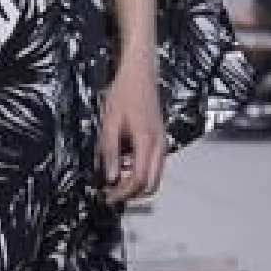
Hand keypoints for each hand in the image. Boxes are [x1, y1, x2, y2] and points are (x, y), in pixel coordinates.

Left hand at [100, 52, 164, 205]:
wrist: (140, 74)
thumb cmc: (125, 93)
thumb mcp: (110, 123)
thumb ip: (110, 152)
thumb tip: (110, 177)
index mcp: (147, 142)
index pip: (139, 180)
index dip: (123, 193)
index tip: (107, 196)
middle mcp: (159, 145)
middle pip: (151, 185)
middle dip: (131, 194)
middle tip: (111, 194)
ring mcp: (162, 143)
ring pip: (154, 177)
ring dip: (136, 184)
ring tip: (115, 182)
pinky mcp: (160, 140)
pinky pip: (154, 165)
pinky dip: (140, 173)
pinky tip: (124, 167)